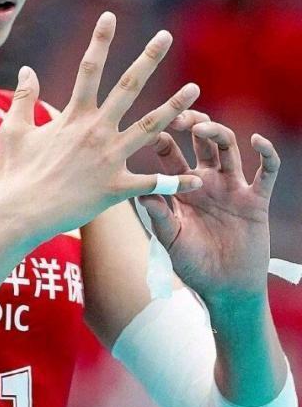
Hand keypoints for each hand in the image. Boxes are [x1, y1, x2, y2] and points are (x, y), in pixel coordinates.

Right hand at [0, 11, 201, 243]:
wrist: (19, 214)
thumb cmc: (14, 173)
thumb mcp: (14, 130)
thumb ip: (24, 98)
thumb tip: (27, 69)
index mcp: (73, 116)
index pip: (89, 68)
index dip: (100, 40)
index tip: (110, 16)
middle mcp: (95, 131)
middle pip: (128, 87)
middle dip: (148, 58)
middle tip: (165, 36)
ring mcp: (108, 159)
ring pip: (150, 128)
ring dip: (175, 107)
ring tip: (195, 89)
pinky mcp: (115, 188)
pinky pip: (150, 184)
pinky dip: (173, 182)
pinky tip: (196, 180)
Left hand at [137, 110, 277, 301]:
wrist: (223, 289)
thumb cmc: (192, 264)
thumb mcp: (170, 240)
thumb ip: (159, 218)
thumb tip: (140, 195)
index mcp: (182, 186)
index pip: (169, 152)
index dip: (160, 138)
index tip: (147, 129)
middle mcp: (207, 180)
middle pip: (200, 140)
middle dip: (189, 123)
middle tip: (176, 117)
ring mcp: (232, 187)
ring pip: (228, 148)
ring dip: (216, 132)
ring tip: (200, 127)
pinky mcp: (256, 200)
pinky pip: (266, 172)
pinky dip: (266, 154)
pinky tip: (258, 141)